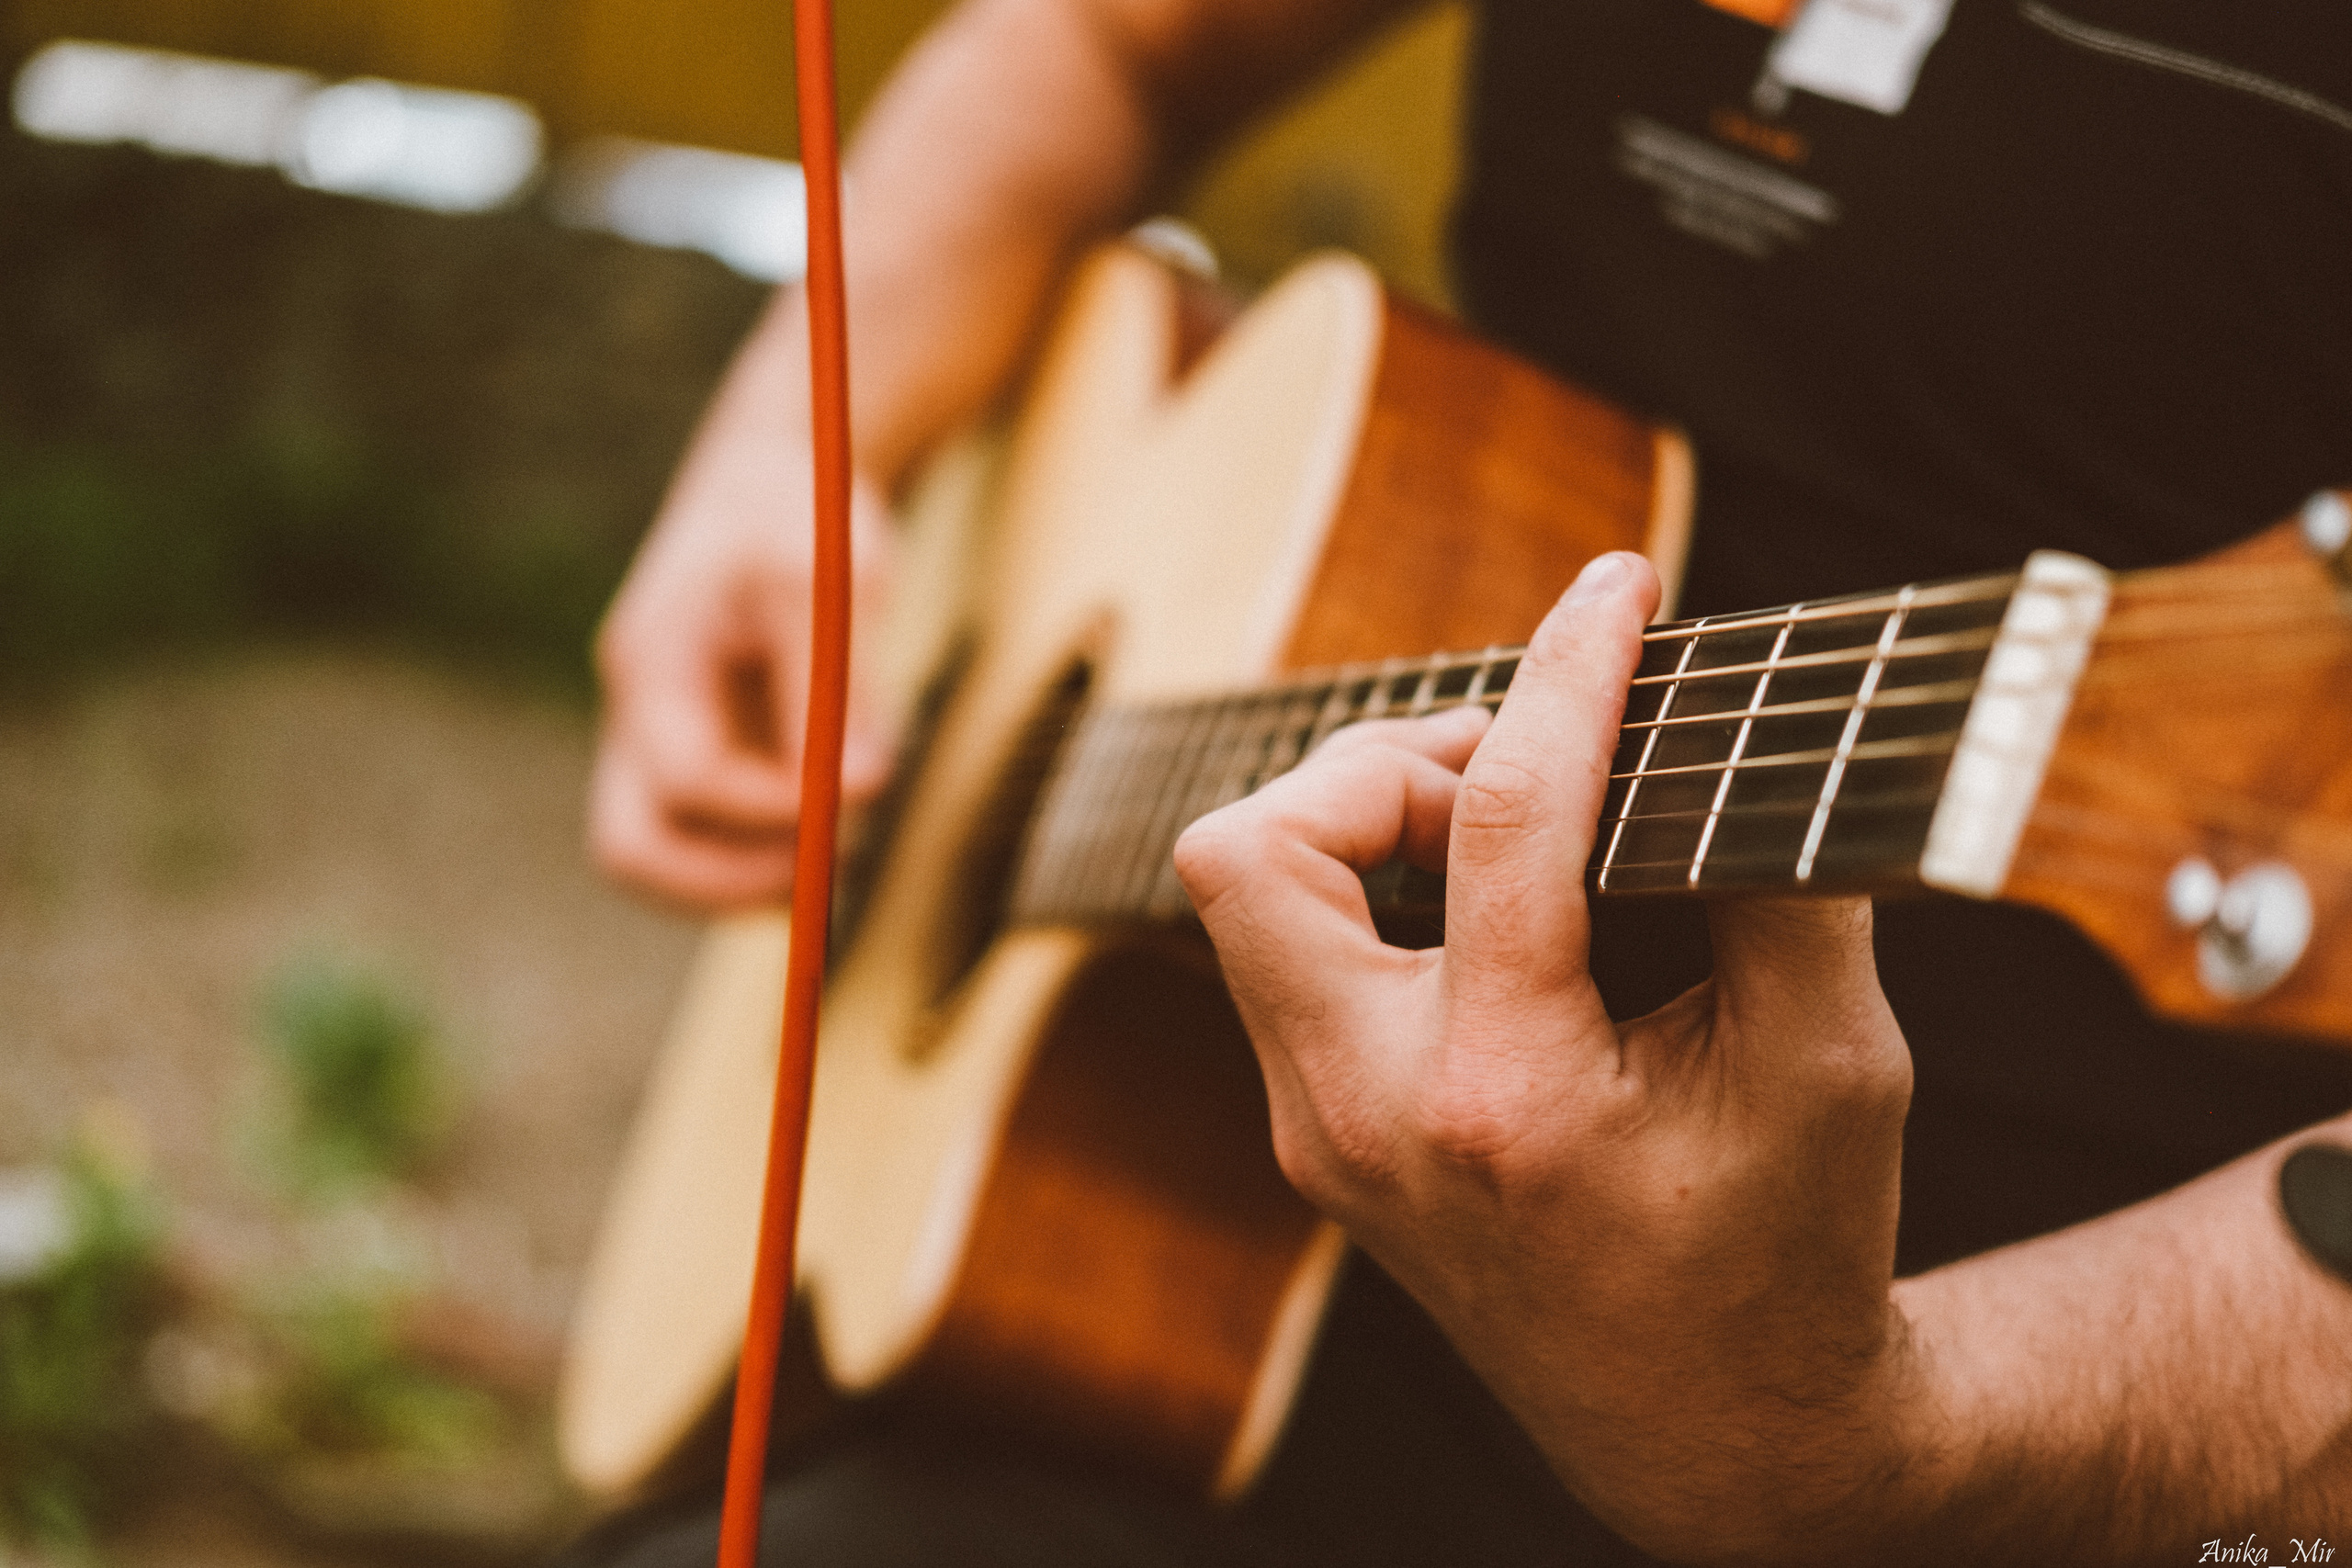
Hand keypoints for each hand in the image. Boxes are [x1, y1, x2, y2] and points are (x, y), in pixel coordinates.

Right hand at [591, 388, 897, 909]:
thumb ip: (833, 685)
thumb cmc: (792, 521)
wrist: (766, 488)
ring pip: (662, 861)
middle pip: (631, 851)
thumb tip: (860, 787)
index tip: (857, 789)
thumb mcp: (821, 580)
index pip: (687, 779)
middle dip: (726, 884)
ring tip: (839, 858)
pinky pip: (708, 845)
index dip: (771, 806)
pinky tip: (833, 833)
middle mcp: (637, 719)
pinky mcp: (699, 763)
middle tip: (825, 875)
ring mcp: (658, 748)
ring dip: (746, 882)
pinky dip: (763, 859)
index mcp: (650, 666)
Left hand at [1174, 552, 1922, 1560]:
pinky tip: (1473, 894)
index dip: (1566, 674)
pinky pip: (1285, 957)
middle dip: (1372, 759)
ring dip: (1355, 819)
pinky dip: (1363, 888)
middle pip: (1253, 853)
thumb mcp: (1835, 1068)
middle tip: (1509, 766)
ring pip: (1246, 901)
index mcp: (1509, 1103)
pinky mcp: (1316, 1134)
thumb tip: (1730, 726)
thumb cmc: (1783, 1251)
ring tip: (1497, 819)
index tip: (1620, 588)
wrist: (1708, 1431)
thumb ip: (1785, 886)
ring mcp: (1322, 1134)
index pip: (1498, 822)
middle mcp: (1371, 1118)